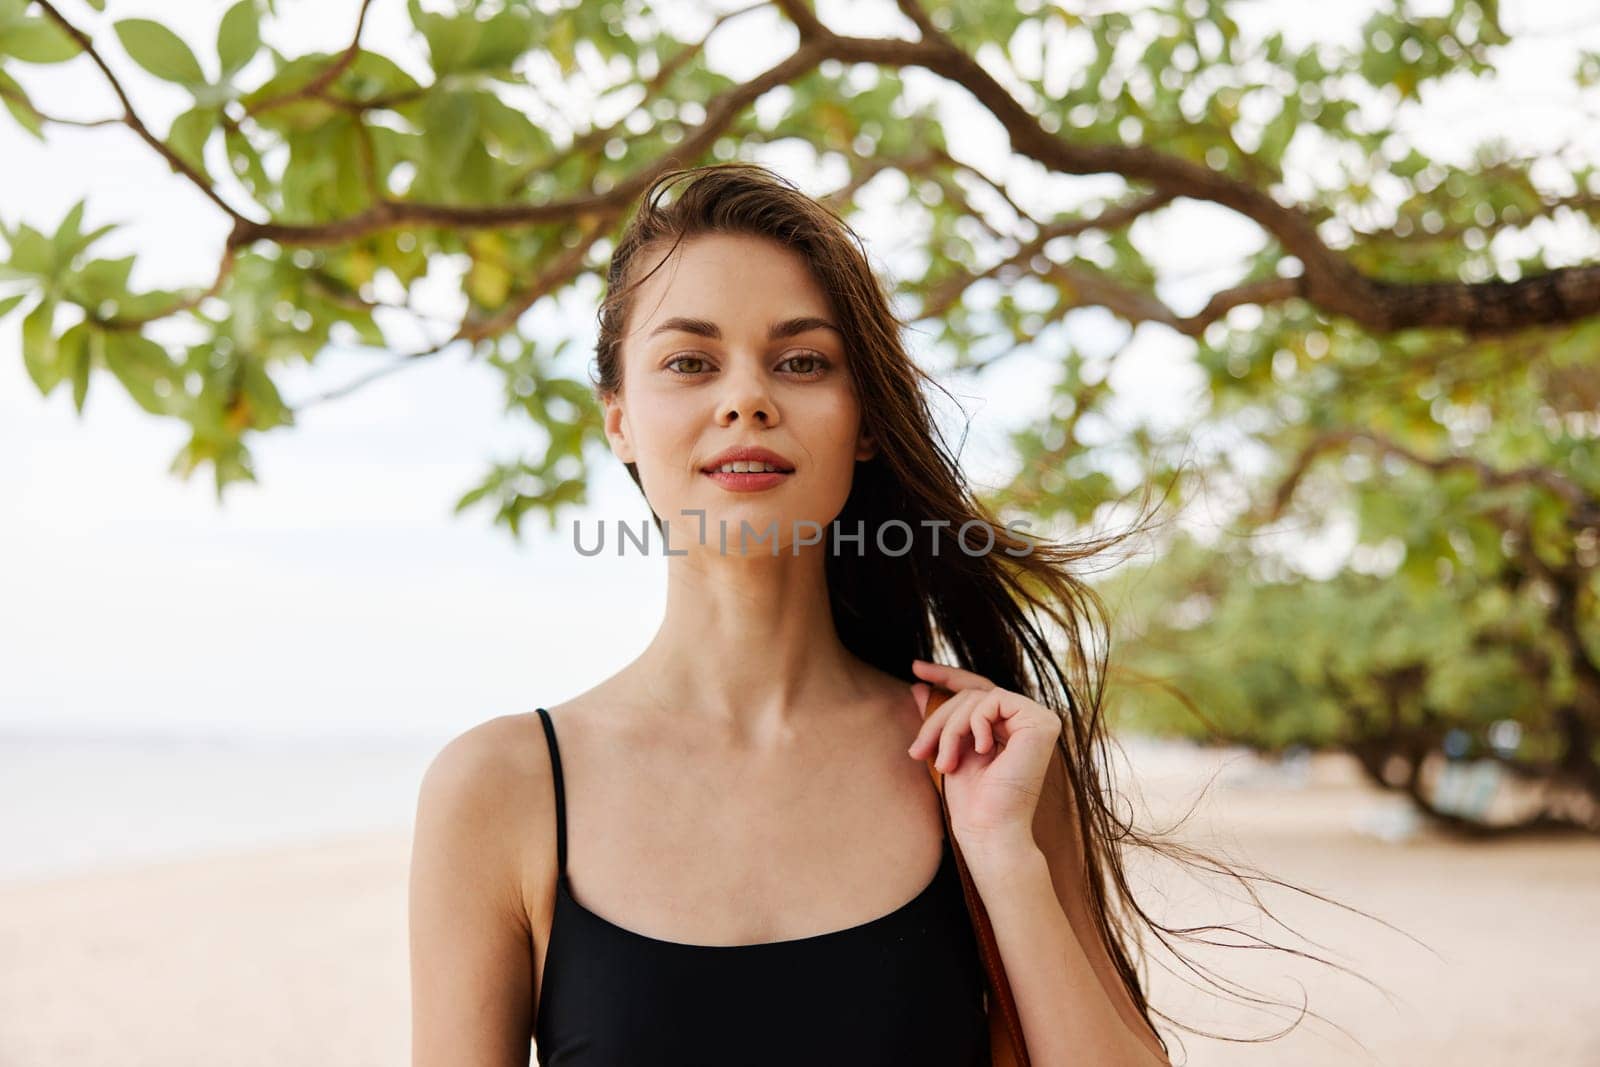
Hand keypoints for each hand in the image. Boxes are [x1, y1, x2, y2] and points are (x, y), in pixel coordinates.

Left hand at [906, 658, 1058, 862]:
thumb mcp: (948, 749)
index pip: (977, 689)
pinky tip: (982, 752)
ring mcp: (1037, 719)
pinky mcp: (1042, 722)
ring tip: (944, 762)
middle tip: (918, 751)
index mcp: (1008, 726)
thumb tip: (919, 686)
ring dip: (950, 729)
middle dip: (939, 719)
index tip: (915, 667)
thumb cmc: (970, 801)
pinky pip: (993, 700)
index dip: (946, 676)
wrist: (988, 831)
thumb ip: (940, 718)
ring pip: (977, 697)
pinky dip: (975, 724)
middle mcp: (1026, 720)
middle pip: (972, 693)